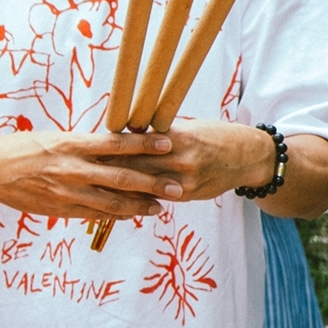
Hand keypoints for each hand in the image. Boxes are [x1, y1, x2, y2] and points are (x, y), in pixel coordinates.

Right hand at [0, 129, 178, 220]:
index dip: (144, 145)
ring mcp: (66, 191)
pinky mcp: (60, 209)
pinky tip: (131, 214)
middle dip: (152, 183)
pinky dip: (116, 215)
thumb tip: (113, 146)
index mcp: (70, 144)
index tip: (168, 143)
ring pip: (112, 201)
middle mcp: (71, 168)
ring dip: (139, 205)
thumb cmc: (19, 149)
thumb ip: (82, 146)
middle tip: (177, 186)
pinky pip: (95, 214)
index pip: (116, 144)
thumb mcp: (52, 139)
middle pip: (121, 177)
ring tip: (160, 206)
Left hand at [101, 117, 278, 202]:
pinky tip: (119, 201)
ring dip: (120, 188)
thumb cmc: (211, 135)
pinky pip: (157, 198)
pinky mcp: (189, 195)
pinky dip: (139, 199)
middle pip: (136, 167)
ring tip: (93, 188)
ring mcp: (185, 181)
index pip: (136, 144)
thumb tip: (123, 131)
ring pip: (144, 186)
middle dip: (108, 169)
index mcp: (176, 138)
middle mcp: (180, 160)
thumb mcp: (184, 127)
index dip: (110, 148)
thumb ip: (155, 133)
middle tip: (81, 171)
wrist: (246, 156)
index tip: (87, 150)